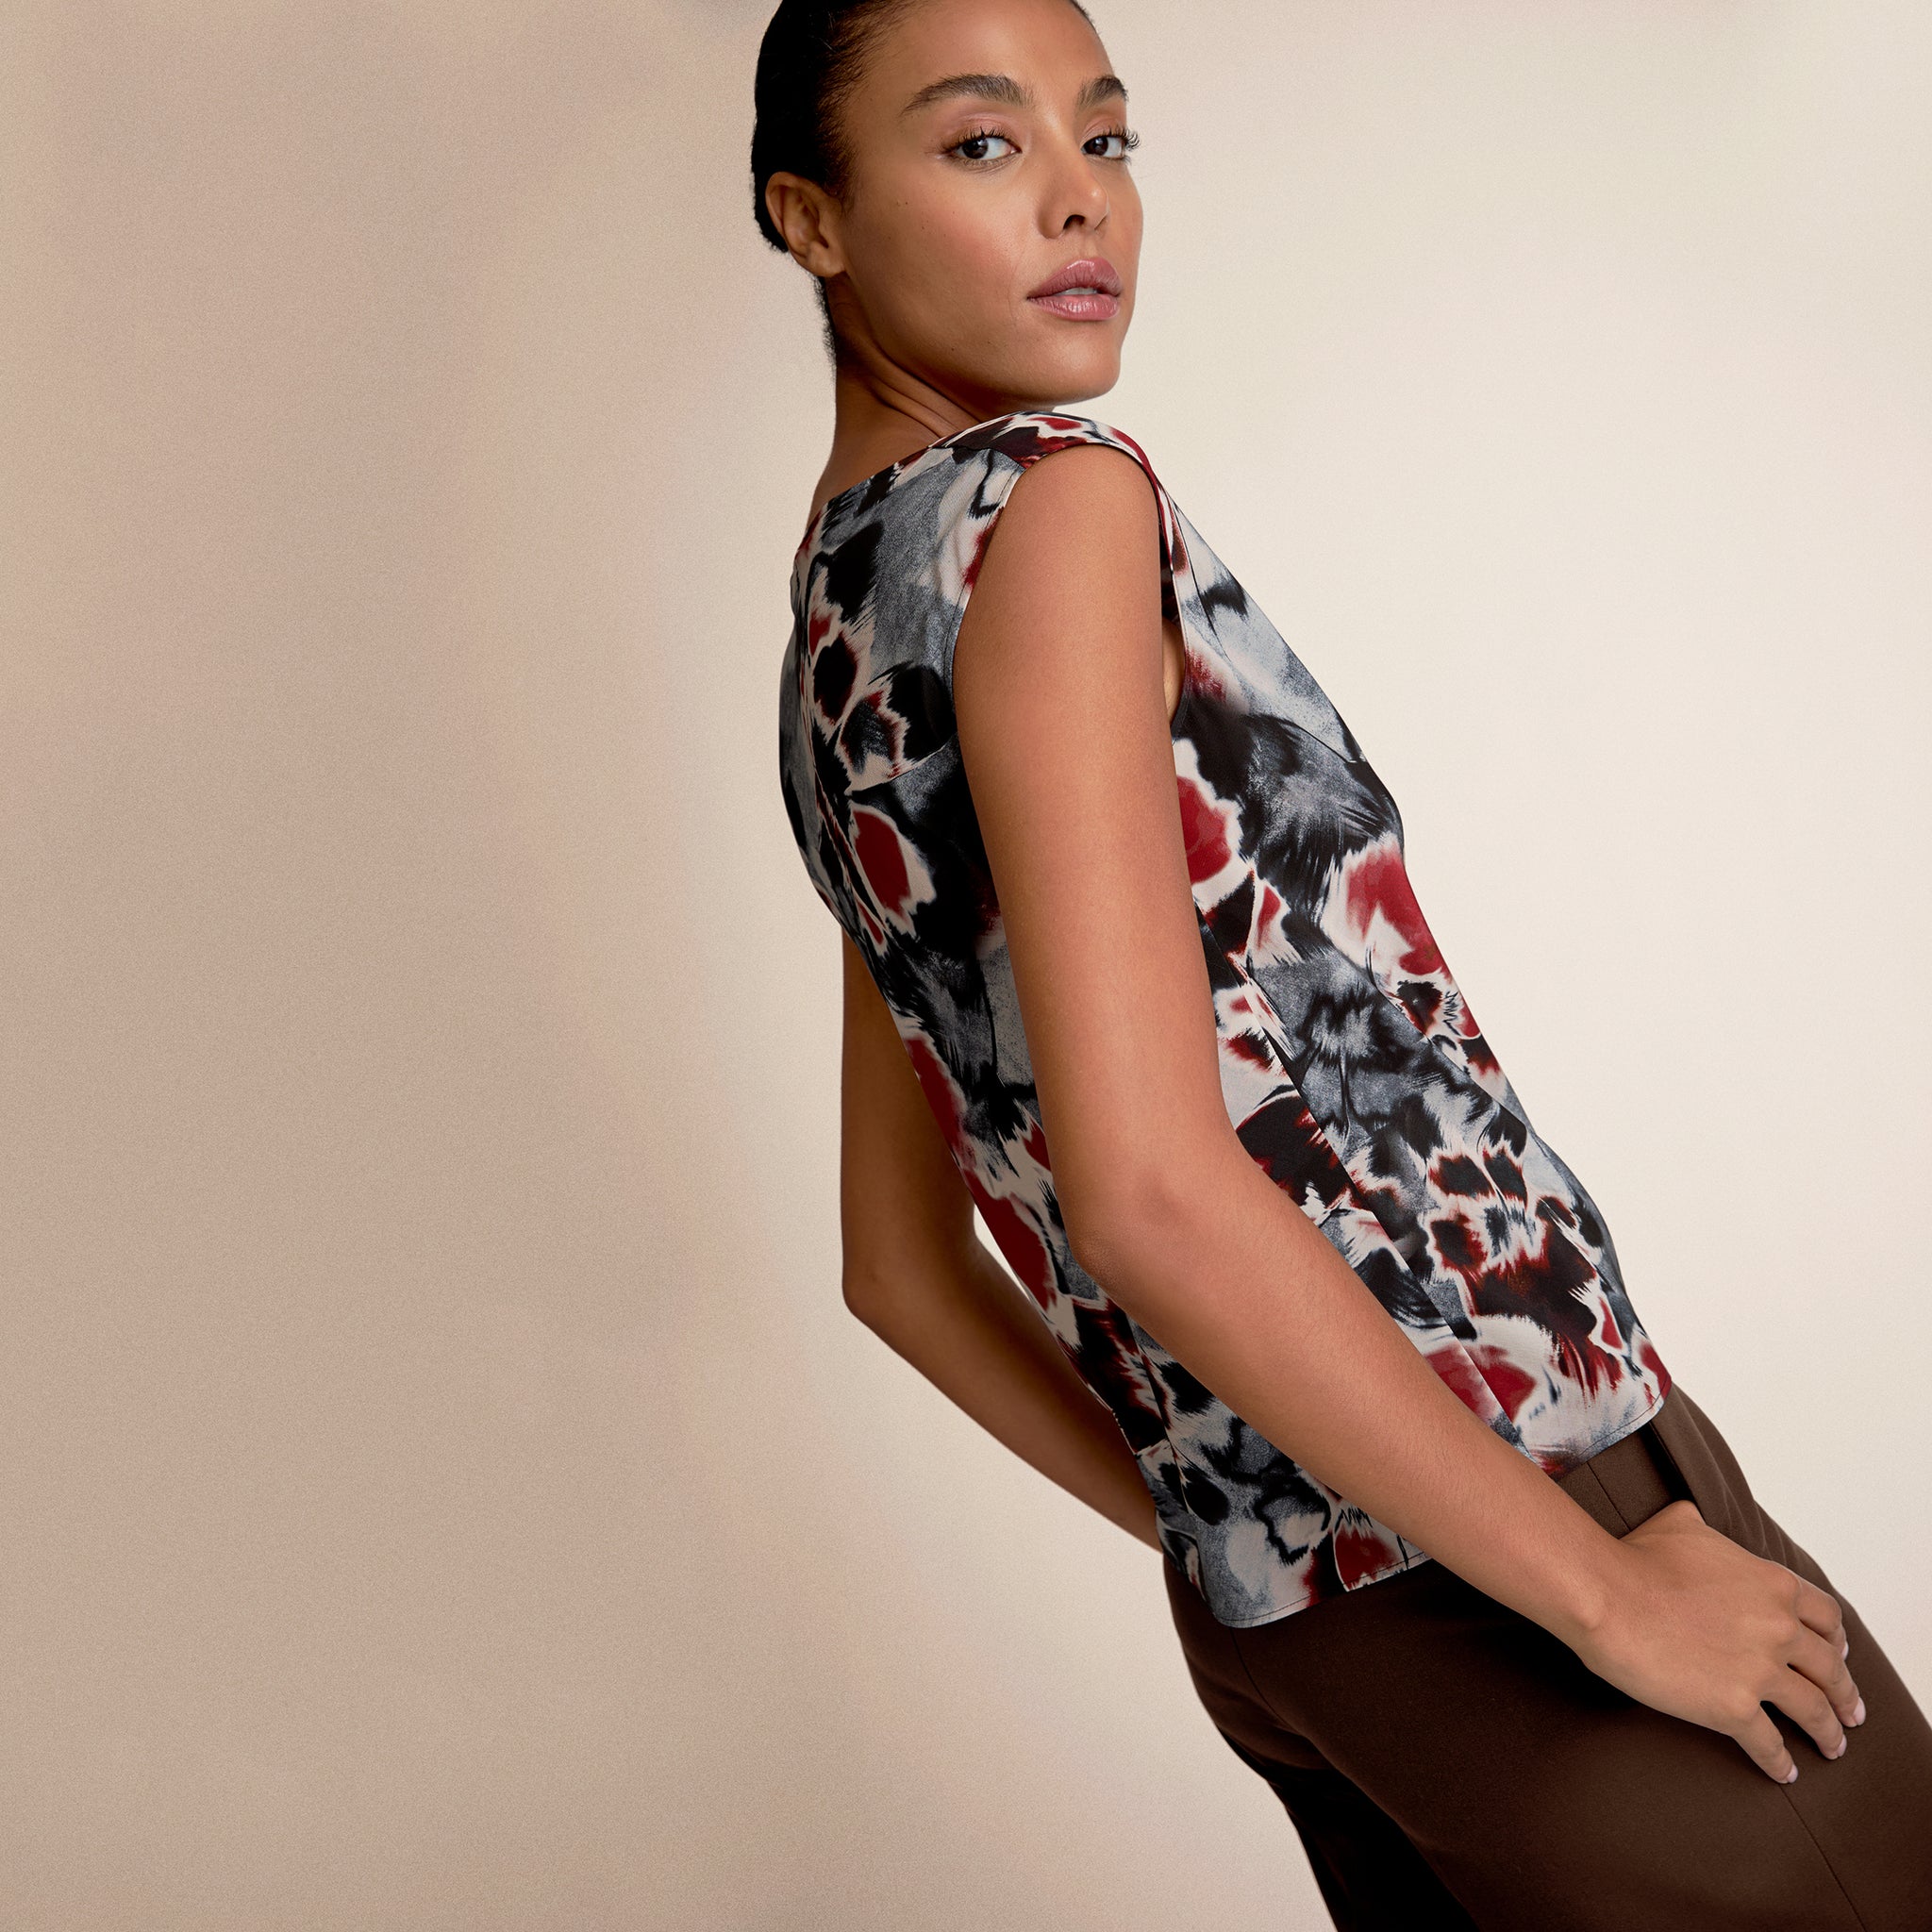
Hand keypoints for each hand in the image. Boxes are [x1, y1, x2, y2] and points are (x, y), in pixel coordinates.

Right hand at [1569, 1498, 1864, 1781]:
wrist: (1605, 1593)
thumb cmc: (1635, 1556)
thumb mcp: (1681, 1524)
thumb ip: (1707, 1530)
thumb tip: (1697, 1523)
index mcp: (1772, 1585)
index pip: (1826, 1617)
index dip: (1837, 1640)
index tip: (1839, 1655)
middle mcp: (1778, 1628)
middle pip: (1830, 1669)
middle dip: (1845, 1695)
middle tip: (1851, 1713)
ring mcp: (1760, 1671)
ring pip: (1813, 1711)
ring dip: (1828, 1733)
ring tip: (1833, 1748)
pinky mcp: (1735, 1709)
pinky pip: (1770, 1744)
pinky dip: (1780, 1762)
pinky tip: (1784, 1772)